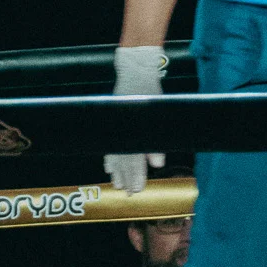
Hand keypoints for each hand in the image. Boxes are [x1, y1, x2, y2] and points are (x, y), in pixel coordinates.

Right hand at [108, 45, 168, 192]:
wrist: (135, 73)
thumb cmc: (150, 94)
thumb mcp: (158, 114)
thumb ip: (156, 141)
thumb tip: (158, 163)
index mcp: (134, 131)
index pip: (134, 159)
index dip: (135, 175)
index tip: (137, 189)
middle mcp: (122, 131)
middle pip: (123, 160)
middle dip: (126, 178)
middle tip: (129, 193)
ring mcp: (116, 128)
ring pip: (115, 154)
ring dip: (117, 171)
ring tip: (117, 184)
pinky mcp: (114, 124)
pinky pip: (110, 145)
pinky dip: (110, 157)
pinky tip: (108, 168)